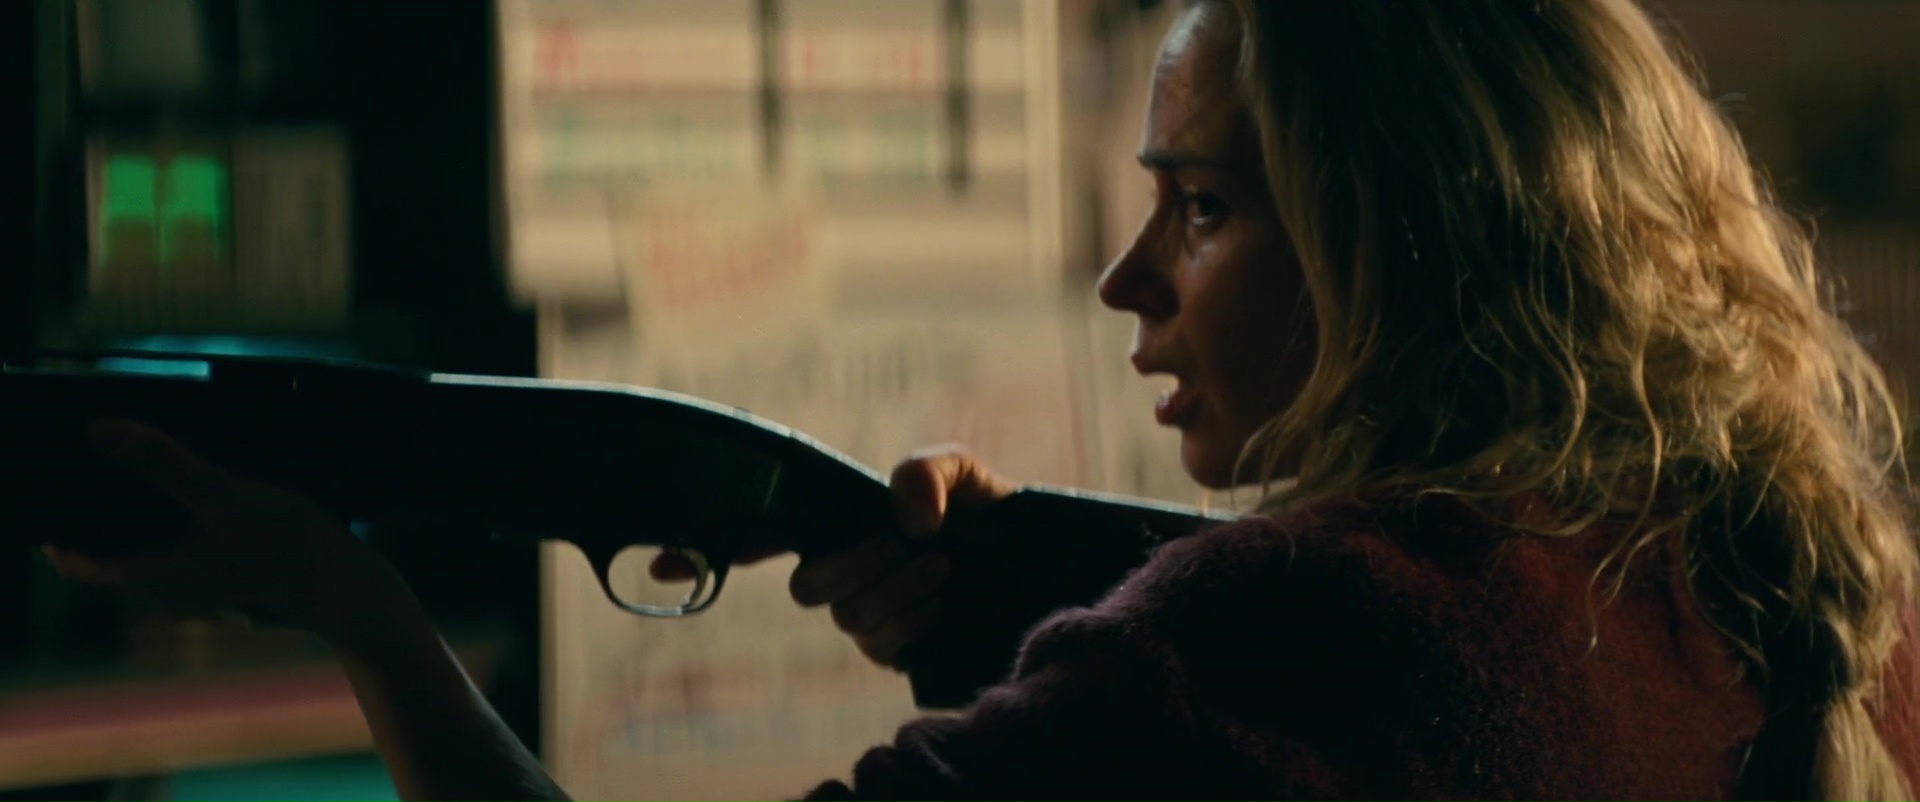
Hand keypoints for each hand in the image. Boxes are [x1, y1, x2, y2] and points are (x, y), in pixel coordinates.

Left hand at [43, 419, 402, 638]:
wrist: (352, 591)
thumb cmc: (286, 548)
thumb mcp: (221, 494)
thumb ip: (161, 462)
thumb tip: (99, 429)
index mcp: (153, 578)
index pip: (76, 559)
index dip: (56, 525)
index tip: (52, 484)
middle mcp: (170, 591)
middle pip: (115, 549)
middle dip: (103, 506)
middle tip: (100, 456)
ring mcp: (203, 588)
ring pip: (153, 546)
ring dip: (146, 509)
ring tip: (149, 462)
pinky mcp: (232, 578)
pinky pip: (186, 546)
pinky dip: (180, 519)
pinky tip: (201, 489)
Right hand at [643, 445, 1016, 666]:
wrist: (1043, 568)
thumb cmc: (992, 517)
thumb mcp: (964, 472)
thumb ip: (926, 471)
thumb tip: (903, 521)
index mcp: (839, 523)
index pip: (759, 537)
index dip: (705, 550)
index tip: (666, 561)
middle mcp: (843, 573)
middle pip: (805, 585)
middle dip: (853, 563)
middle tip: (904, 545)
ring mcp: (867, 615)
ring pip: (846, 614)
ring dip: (896, 588)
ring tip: (942, 570)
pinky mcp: (895, 651)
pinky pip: (879, 643)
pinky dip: (912, 617)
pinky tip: (941, 603)